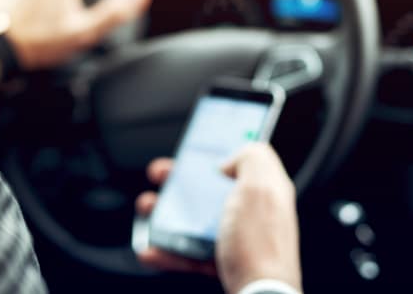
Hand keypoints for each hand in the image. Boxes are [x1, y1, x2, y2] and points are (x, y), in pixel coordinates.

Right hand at [135, 144, 301, 292]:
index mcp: (265, 190)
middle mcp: (251, 213)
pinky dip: (166, 251)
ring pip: (194, 221)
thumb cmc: (261, 247)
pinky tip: (151, 249)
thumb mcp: (262, 185)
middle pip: (210, 189)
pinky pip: (187, 253)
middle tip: (160, 175)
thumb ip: (252, 157)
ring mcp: (235, 240)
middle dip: (179, 180)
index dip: (217, 151)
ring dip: (165, 214)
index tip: (192, 147)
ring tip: (147, 210)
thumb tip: (230, 162)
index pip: (242, 160)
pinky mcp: (220, 265)